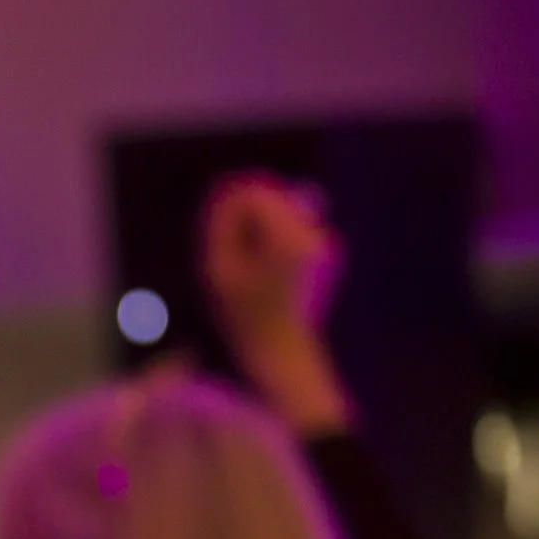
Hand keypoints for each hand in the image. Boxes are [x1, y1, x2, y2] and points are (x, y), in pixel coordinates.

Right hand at [203, 172, 338, 341]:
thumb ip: (219, 224)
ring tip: (247, 264)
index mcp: (287, 237)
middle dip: (245, 217)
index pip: (254, 193)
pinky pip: (289, 224)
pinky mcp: (322, 246)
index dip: (228, 210)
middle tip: (232, 254)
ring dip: (257, 227)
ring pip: (279, 208)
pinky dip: (271, 236)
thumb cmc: (240, 314)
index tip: (218, 241)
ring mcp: (320, 238)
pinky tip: (264, 268)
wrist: (279, 348)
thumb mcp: (217, 267)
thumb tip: (227, 190)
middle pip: (270, 195)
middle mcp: (311, 231)